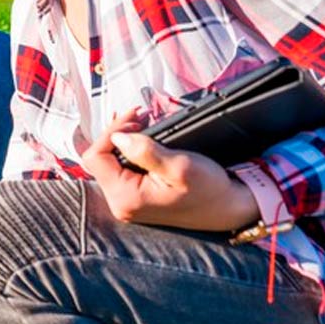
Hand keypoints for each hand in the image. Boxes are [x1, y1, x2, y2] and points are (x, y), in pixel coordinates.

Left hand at [80, 108, 259, 230]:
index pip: (96, 158)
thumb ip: (145, 151)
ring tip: (142, 122)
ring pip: (110, 162)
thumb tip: (117, 137)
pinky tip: (142, 137)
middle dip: (117, 133)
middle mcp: (120, 203)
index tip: (134, 118)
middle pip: (100, 159)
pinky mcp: (136, 196)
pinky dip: (130, 150)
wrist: (229, 208)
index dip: (110, 132)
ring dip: (123, 139)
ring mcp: (127, 201)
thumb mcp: (180, 166)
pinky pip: (122, 168)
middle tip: (139, 115)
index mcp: (126, 198)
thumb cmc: (209, 189)